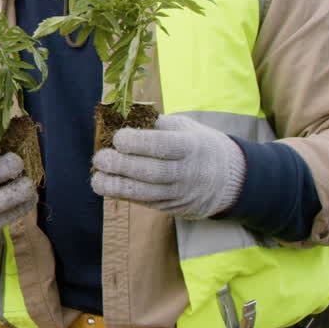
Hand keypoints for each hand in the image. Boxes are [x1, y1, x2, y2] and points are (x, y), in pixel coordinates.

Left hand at [91, 114, 245, 218]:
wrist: (231, 180)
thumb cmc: (201, 146)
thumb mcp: (187, 128)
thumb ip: (159, 125)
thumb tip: (126, 119)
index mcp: (191, 147)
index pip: (162, 146)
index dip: (137, 143)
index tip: (118, 138)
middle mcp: (186, 172)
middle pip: (151, 172)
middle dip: (121, 166)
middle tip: (100, 158)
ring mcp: (180, 194)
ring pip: (146, 193)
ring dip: (117, 187)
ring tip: (97, 179)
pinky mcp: (173, 208)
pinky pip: (146, 202)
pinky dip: (125, 195)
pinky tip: (109, 186)